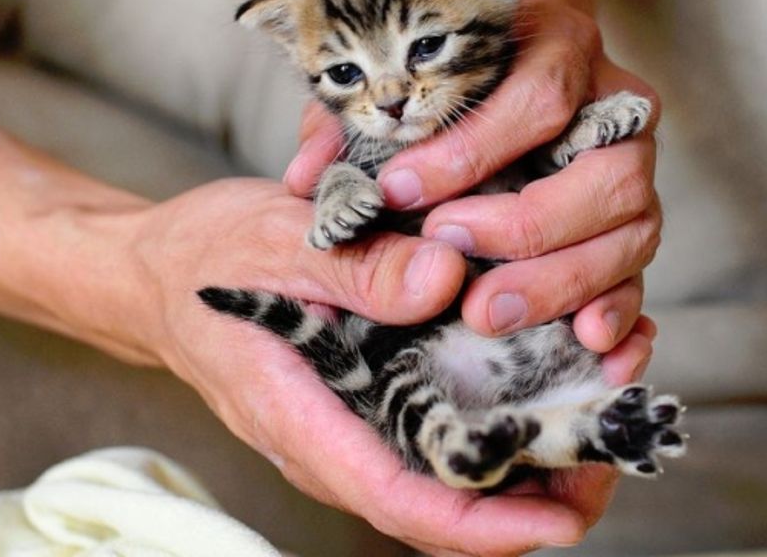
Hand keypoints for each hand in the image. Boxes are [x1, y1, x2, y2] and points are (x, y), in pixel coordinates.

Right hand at [112, 178, 654, 555]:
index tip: (560, 521)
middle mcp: (330, 439)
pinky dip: (487, 431)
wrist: (160, 273)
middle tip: (606, 463)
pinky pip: (429, 439)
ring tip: (592, 436)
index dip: (482, 523)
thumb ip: (355, 267)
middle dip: (525, 504)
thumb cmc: (207, 260)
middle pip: (435, 507)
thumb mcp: (276, 243)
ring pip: (439, 479)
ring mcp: (345, 425)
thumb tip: (444, 282)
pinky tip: (534, 394)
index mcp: (301, 417)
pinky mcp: (357, 401)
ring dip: (518, 472)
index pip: (396, 497)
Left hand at [286, 7, 662, 354]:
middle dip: (528, 225)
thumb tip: (309, 179)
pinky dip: (625, 319)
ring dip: (565, 282)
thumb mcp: (392, 83)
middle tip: (449, 255)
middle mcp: (616, 111)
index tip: (400, 192)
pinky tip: (591, 351)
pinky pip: (645, 278)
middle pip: (607, 174)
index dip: (471, 152)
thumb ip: (351, 124)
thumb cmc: (448, 78)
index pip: (538, 102)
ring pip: (633, 231)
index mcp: (561, 51)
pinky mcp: (633, 229)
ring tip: (490, 314)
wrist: (514, 63)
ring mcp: (634, 174)